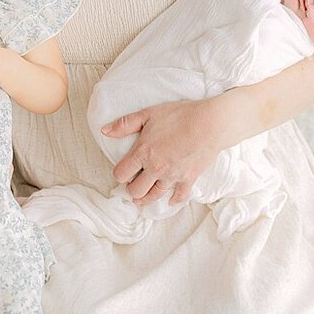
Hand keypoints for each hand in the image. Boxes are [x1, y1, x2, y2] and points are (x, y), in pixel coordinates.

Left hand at [100, 97, 224, 205]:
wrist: (209, 123)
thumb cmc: (179, 115)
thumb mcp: (148, 114)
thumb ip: (125, 124)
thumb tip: (104, 131)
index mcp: (143, 153)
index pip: (121, 174)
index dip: (119, 173)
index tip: (122, 170)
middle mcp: (156, 169)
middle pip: (135, 190)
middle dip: (131, 189)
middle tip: (132, 184)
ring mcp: (172, 176)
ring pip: (154, 196)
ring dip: (146, 198)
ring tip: (141, 198)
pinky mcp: (188, 180)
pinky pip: (179, 196)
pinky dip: (173, 199)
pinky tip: (170, 199)